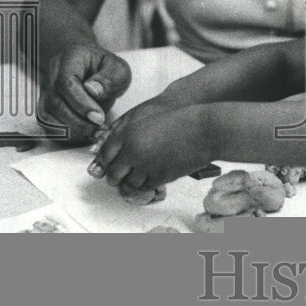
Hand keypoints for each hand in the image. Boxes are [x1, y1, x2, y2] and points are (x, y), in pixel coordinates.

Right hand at [38, 44, 131, 143]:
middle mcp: (52, 74)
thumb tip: (93, 91)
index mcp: (70, 58)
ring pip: (47, 116)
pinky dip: (64, 135)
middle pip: (55, 102)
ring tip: (93, 133)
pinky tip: (83, 135)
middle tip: (98, 128)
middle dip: (77, 121)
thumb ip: (109, 78)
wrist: (93, 70)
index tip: (99, 117)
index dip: (81, 103)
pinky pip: (47, 125)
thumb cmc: (106, 69)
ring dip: (70, 130)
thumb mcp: (118, 69)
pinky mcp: (45, 107)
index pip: (67, 83)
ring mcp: (45, 91)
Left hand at [87, 102, 211, 188]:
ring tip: (136, 175)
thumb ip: (123, 130)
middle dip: (115, 176)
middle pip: (113, 174)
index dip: (104, 162)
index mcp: (128, 134)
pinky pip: (144, 187)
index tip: (106, 164)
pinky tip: (149, 176)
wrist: (201, 129)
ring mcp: (146, 166)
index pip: (104, 155)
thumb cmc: (175, 119)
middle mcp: (133, 151)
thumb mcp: (144, 117)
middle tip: (119, 174)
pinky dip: (144, 184)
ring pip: (128, 183)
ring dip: (130, 181)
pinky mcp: (159, 177)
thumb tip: (106, 144)